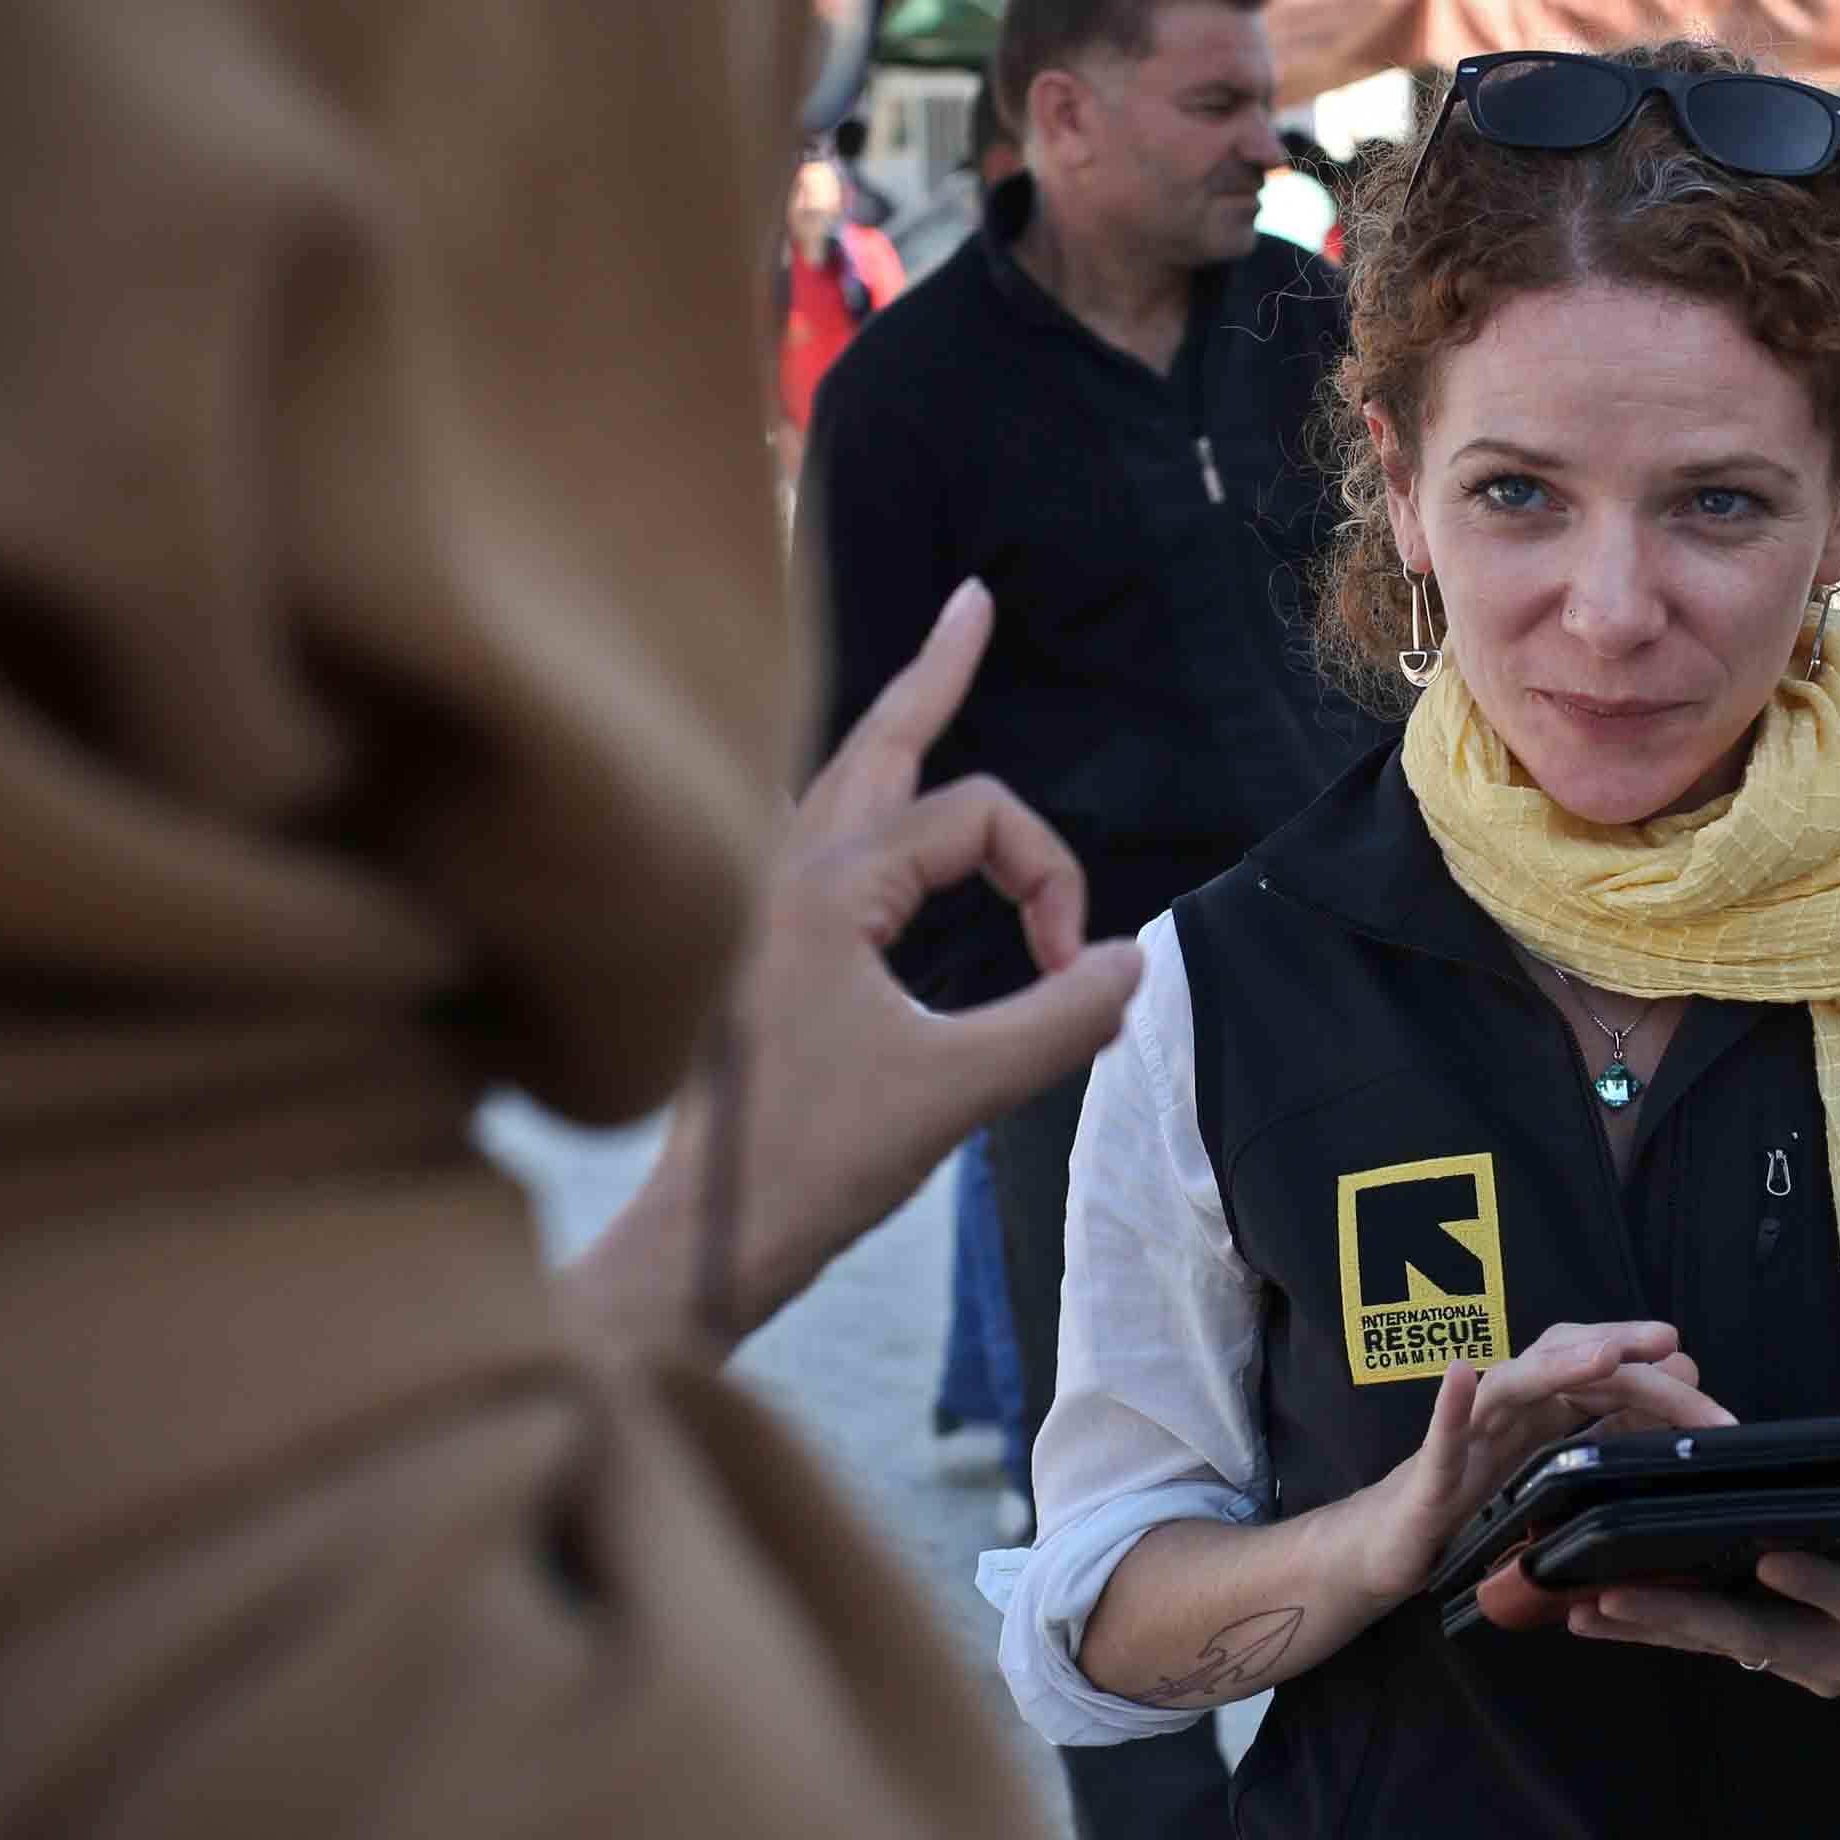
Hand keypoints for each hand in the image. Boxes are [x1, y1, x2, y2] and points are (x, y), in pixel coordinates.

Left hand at [560, 580, 1139, 1351]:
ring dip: (896, 728)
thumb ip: (1060, 1018)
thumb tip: (1135, 961)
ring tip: (940, 667)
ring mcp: (755, 901)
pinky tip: (875, 800)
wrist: (704, 1237)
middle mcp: (778, 867)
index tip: (1074, 973)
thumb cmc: (814, 1163)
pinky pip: (817, 833)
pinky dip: (864, 795)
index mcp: (824, 882)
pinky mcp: (752, 945)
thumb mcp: (958, 1089)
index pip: (979, 819)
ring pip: (841, 781)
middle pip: (877, 738)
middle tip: (977, 603)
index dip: (1051, 879)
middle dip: (935, 673)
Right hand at [1334, 1321, 1733, 1607]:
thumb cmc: (1479, 1499)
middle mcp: (1507, 1408)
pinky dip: (1449, 1405)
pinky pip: (1440, 1437)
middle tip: (1666, 1341)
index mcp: (1542, 1408)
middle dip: (1617, 1347)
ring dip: (1556, 1366)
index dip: (1646, 1371)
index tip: (1693, 1367)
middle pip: (1565, 1362)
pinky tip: (1459, 1375)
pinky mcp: (1430, 1475)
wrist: (1398, 1543)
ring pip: (1512, 1385)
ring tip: (1601, 1354)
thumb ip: (1611, 1429)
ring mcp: (1468, 1436)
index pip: (1600, 1375)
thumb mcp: (1558, 1467)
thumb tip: (1679, 1382)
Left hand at [1569, 1529, 1839, 1702]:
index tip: (1771, 1557)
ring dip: (1652, 1630)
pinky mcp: (1785, 1664)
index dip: (1816, 1582)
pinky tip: (1599, 1617)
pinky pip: (1717, 1647)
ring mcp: (1811, 1668)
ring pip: (1724, 1646)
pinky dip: (1659, 1632)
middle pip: (1760, 1636)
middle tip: (1616, 1598)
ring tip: (1582, 1611)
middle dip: (1685, 1617)